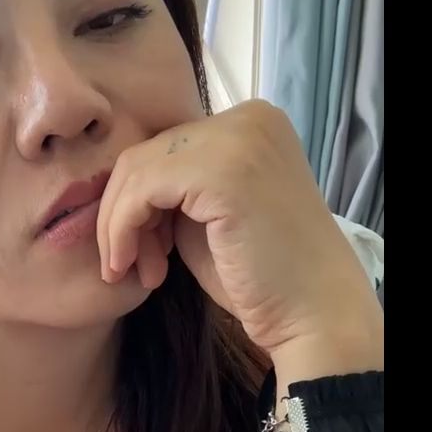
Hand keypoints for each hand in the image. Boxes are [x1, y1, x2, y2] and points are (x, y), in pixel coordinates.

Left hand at [96, 100, 380, 356]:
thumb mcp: (209, 216)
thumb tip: (119, 184)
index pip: (164, 148)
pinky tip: (135, 268)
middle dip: (123, 215)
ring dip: (119, 227)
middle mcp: (248, 118)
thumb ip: (176, 190)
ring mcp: (237, 139)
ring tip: (136, 272)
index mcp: (251, 124)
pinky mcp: (222, 171)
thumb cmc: (262, 277)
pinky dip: (123, 230)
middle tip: (130, 265)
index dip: (137, 202)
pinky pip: (141, 190)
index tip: (141, 253)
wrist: (311, 313)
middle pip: (145, 154)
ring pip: (136, 171)